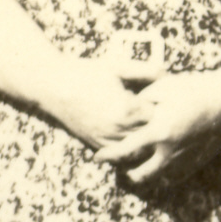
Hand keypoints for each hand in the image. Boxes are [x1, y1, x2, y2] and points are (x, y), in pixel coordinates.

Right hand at [44, 53, 162, 151]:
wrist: (54, 86)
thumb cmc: (86, 73)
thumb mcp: (118, 67)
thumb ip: (145, 70)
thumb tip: (166, 73)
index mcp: (126, 110)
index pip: (156, 114)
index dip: (159, 105)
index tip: (159, 97)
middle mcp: (117, 129)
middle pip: (148, 134)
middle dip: (152, 123)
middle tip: (154, 111)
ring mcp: (105, 139)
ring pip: (134, 149)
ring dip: (141, 138)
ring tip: (143, 123)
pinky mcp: (94, 143)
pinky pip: (117, 154)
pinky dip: (125, 148)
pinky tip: (128, 134)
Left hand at [97, 63, 220, 186]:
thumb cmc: (196, 89)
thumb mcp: (164, 88)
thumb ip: (144, 100)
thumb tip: (132, 108)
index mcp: (158, 131)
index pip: (125, 150)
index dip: (109, 155)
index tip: (98, 158)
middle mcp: (169, 151)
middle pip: (141, 174)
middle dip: (127, 175)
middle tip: (120, 170)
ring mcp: (185, 158)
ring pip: (159, 179)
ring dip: (146, 177)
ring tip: (139, 170)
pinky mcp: (198, 161)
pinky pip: (177, 176)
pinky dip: (166, 174)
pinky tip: (162, 166)